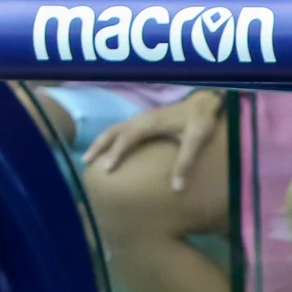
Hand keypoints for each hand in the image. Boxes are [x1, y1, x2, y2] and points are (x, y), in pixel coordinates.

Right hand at [83, 90, 224, 191]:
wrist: (205, 104)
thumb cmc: (201, 121)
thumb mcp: (196, 141)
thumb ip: (186, 163)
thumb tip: (177, 188)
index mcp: (150, 123)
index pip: (126, 138)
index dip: (115, 152)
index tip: (106, 169)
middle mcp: (141, 119)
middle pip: (113, 131)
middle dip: (98, 145)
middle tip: (86, 162)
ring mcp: (142, 118)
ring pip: (115, 129)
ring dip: (102, 142)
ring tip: (91, 158)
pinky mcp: (145, 121)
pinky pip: (122, 129)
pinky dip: (111, 139)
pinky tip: (110, 150)